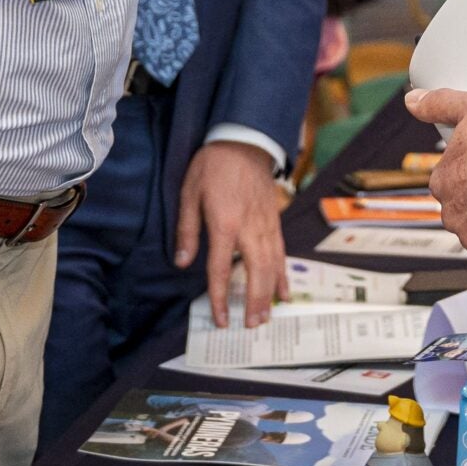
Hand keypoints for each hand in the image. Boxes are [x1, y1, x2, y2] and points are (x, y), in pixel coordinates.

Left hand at [175, 141, 287, 326]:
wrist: (244, 140)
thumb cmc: (212, 165)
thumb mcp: (189, 192)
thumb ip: (187, 229)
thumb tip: (182, 261)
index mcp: (225, 224)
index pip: (222, 269)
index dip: (221, 298)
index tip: (221, 319)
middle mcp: (249, 229)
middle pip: (255, 273)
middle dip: (254, 302)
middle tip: (251, 325)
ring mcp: (266, 225)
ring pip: (273, 266)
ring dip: (270, 294)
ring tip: (266, 316)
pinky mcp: (275, 220)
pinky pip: (282, 252)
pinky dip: (284, 274)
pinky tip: (284, 291)